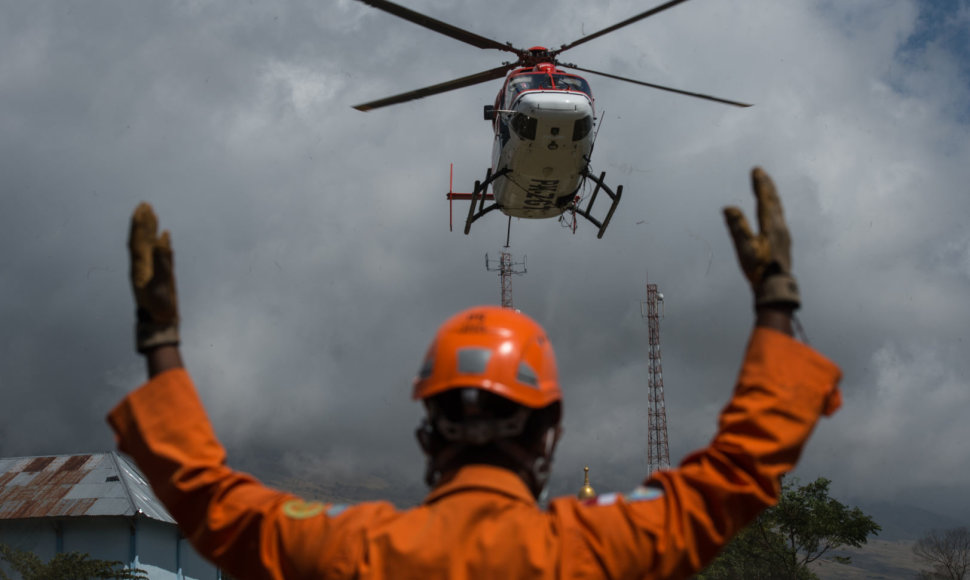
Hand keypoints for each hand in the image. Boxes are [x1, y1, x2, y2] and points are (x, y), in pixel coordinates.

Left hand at [128, 203, 179, 352]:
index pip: (137, 240)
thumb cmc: (157, 306)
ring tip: (153, 213)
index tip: (142, 209)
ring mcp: (151, 269)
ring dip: (150, 229)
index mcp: (138, 266)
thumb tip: (161, 238)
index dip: (138, 224)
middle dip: (142, 221)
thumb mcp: (159, 284)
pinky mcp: (161, 273)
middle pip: (141, 239)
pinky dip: (162, 242)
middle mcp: (142, 265)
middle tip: (145, 204)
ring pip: (149, 245)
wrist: (160, 321)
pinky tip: (165, 234)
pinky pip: (160, 253)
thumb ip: (161, 261)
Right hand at [723, 168, 799, 308]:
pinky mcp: (784, 242)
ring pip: (778, 209)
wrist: (775, 288)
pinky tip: (773, 213)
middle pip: (774, 202)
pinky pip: (779, 218)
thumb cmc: (759, 269)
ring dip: (772, 196)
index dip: (760, 184)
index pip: (765, 200)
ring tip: (768, 188)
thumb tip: (728, 208)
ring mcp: (784, 235)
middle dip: (767, 186)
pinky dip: (774, 208)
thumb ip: (737, 227)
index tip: (756, 170)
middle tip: (761, 173)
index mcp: (771, 226)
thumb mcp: (744, 248)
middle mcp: (780, 227)